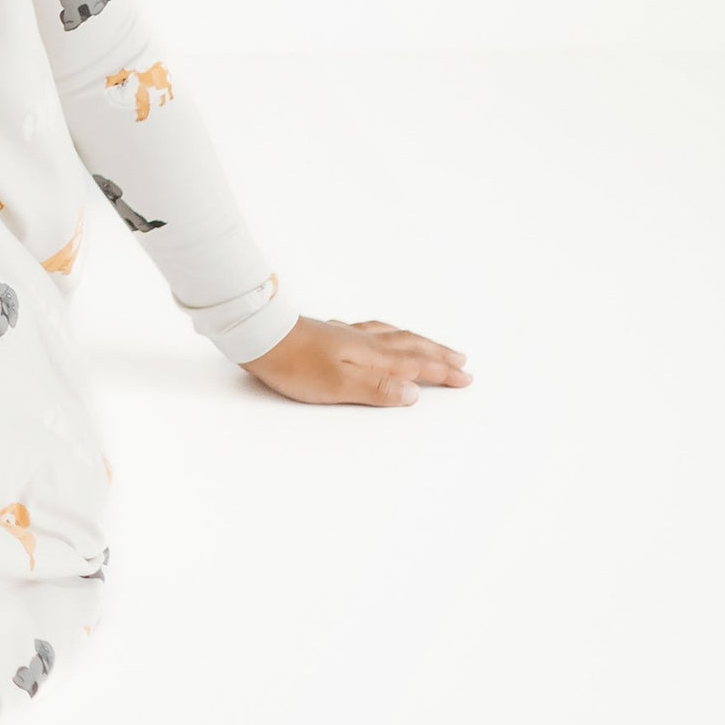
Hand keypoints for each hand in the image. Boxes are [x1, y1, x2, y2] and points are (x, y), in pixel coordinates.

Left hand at [241, 315, 470, 406]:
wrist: (258, 335)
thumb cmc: (294, 364)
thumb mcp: (339, 386)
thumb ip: (378, 390)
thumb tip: (414, 394)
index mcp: (371, 356)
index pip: (415, 365)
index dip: (442, 371)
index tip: (466, 377)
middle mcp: (363, 341)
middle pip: (409, 345)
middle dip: (437, 353)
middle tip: (461, 359)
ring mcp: (345, 335)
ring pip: (391, 335)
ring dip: (415, 341)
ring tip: (430, 344)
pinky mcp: (328, 333)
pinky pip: (369, 330)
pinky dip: (386, 333)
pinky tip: (377, 334)